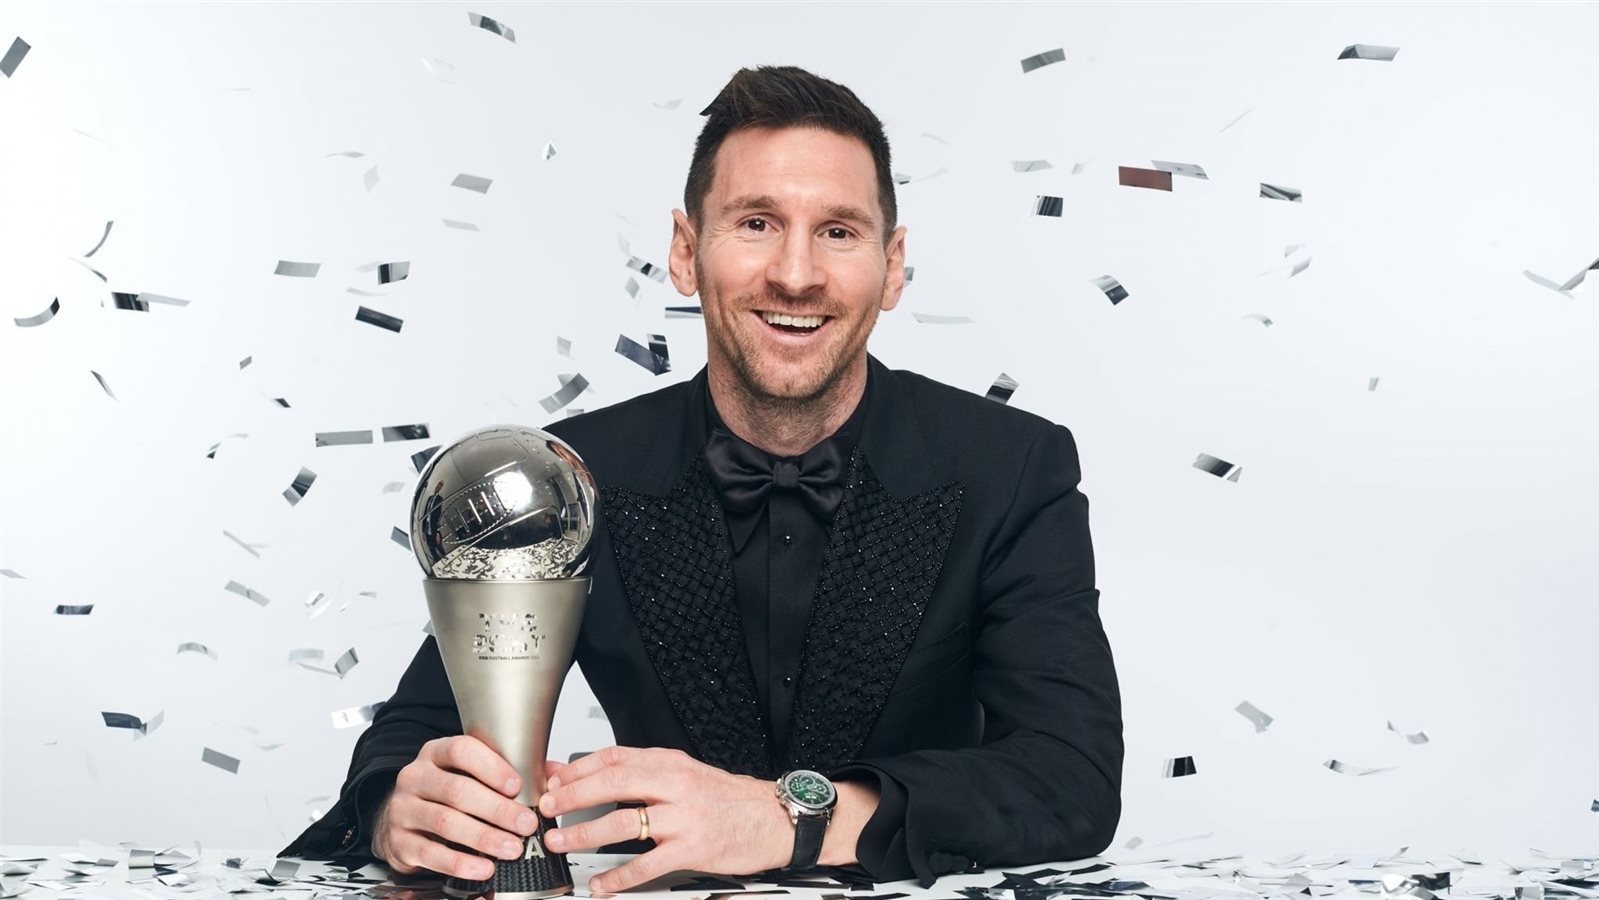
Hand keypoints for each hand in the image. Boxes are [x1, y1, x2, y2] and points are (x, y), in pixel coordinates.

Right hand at [372, 735, 565, 879]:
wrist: (400, 818)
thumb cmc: (443, 792)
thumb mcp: (470, 773)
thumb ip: (511, 770)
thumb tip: (554, 774)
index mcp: (436, 753)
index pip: (462, 751)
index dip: (491, 768)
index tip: (517, 786)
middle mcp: (416, 777)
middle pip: (458, 791)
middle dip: (498, 810)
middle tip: (526, 824)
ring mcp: (404, 809)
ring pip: (446, 822)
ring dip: (484, 838)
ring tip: (511, 848)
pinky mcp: (400, 842)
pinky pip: (431, 854)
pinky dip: (460, 863)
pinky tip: (483, 868)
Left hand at [538, 746, 792, 891]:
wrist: (775, 818)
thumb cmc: (729, 798)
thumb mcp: (686, 773)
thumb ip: (643, 774)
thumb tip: (597, 775)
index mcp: (670, 763)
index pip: (614, 757)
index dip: (577, 769)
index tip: (552, 781)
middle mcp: (675, 784)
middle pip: (613, 783)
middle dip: (573, 796)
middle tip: (547, 809)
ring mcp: (684, 817)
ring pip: (625, 822)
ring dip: (586, 834)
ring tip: (562, 843)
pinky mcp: (693, 848)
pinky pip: (648, 864)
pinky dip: (619, 877)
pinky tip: (602, 884)